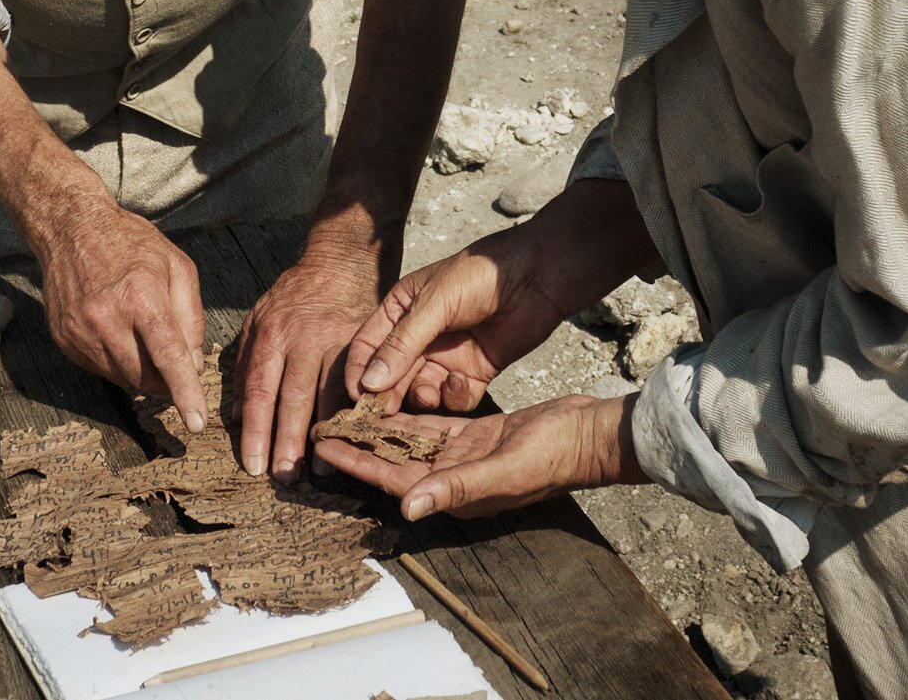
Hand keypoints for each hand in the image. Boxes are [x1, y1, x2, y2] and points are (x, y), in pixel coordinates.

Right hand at [34, 201, 207, 426]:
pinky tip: (117, 332)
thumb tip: (193, 364)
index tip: (196, 423)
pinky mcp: (64, 338)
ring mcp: (80, 331)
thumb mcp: (177, 266)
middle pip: (145, 376)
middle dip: (166, 380)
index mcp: (140, 297)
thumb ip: (191, 316)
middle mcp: (106, 318)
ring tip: (142, 337)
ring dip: (141, 371)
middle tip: (173, 361)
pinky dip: (116, 361)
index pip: (168, 356)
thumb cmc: (132, 244)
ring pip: (122, 378)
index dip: (185, 393)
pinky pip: (99, 368)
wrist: (71, 228)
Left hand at [232, 251, 379, 479]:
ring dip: (325, 433)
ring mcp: (335, 340)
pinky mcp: (364, 341)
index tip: (253, 464)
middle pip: (292, 398)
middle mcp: (300, 339)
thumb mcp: (258, 318)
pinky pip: (360, 380)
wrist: (339, 261)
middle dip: (287, 441)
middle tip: (284, 477)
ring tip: (321, 469)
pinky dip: (357, 411)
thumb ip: (244, 363)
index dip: (255, 431)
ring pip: (328, 393)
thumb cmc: (294, 296)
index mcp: (269, 336)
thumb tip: (232, 412)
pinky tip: (356, 435)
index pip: (258, 391)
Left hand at [314, 393, 645, 520]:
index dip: (356, 462)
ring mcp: (463, 458)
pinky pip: (432, 427)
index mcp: (454, 494)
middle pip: (391, 461)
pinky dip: (408, 416)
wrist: (587, 435)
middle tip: (319, 425)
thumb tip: (408, 507)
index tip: (322, 444)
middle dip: (356, 446)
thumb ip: (455, 487)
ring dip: (377, 430)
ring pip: (408, 443)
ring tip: (344, 411)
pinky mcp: (475, 437)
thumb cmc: (551, 456)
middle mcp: (452, 479)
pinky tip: (387, 401)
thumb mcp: (501, 469)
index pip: (391, 478)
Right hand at [346, 237, 563, 413]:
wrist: (535, 276)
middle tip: (384, 413)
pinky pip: (455, 398)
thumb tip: (369, 383)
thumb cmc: (478, 276)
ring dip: (420, 397)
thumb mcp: (434, 305)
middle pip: (391, 375)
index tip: (355, 396)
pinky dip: (455, 397)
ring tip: (427, 393)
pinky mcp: (474, 374)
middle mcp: (419, 338)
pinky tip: (461, 383)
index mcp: (400, 312)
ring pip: (421, 391)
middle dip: (387, 394)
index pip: (368, 347)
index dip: (359, 372)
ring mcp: (447, 357)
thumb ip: (402, 344)